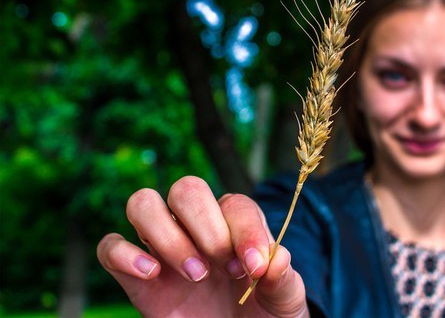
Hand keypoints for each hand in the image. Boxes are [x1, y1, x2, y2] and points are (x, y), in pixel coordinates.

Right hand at [97, 176, 308, 317]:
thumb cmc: (263, 314)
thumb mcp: (284, 303)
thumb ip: (284, 281)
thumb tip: (275, 258)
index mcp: (235, 224)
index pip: (235, 204)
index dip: (245, 230)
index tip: (254, 267)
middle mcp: (196, 226)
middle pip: (186, 189)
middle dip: (205, 226)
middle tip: (222, 267)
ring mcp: (163, 247)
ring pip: (143, 203)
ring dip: (166, 234)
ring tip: (194, 273)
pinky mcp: (136, 276)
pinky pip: (110, 246)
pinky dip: (123, 254)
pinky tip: (152, 273)